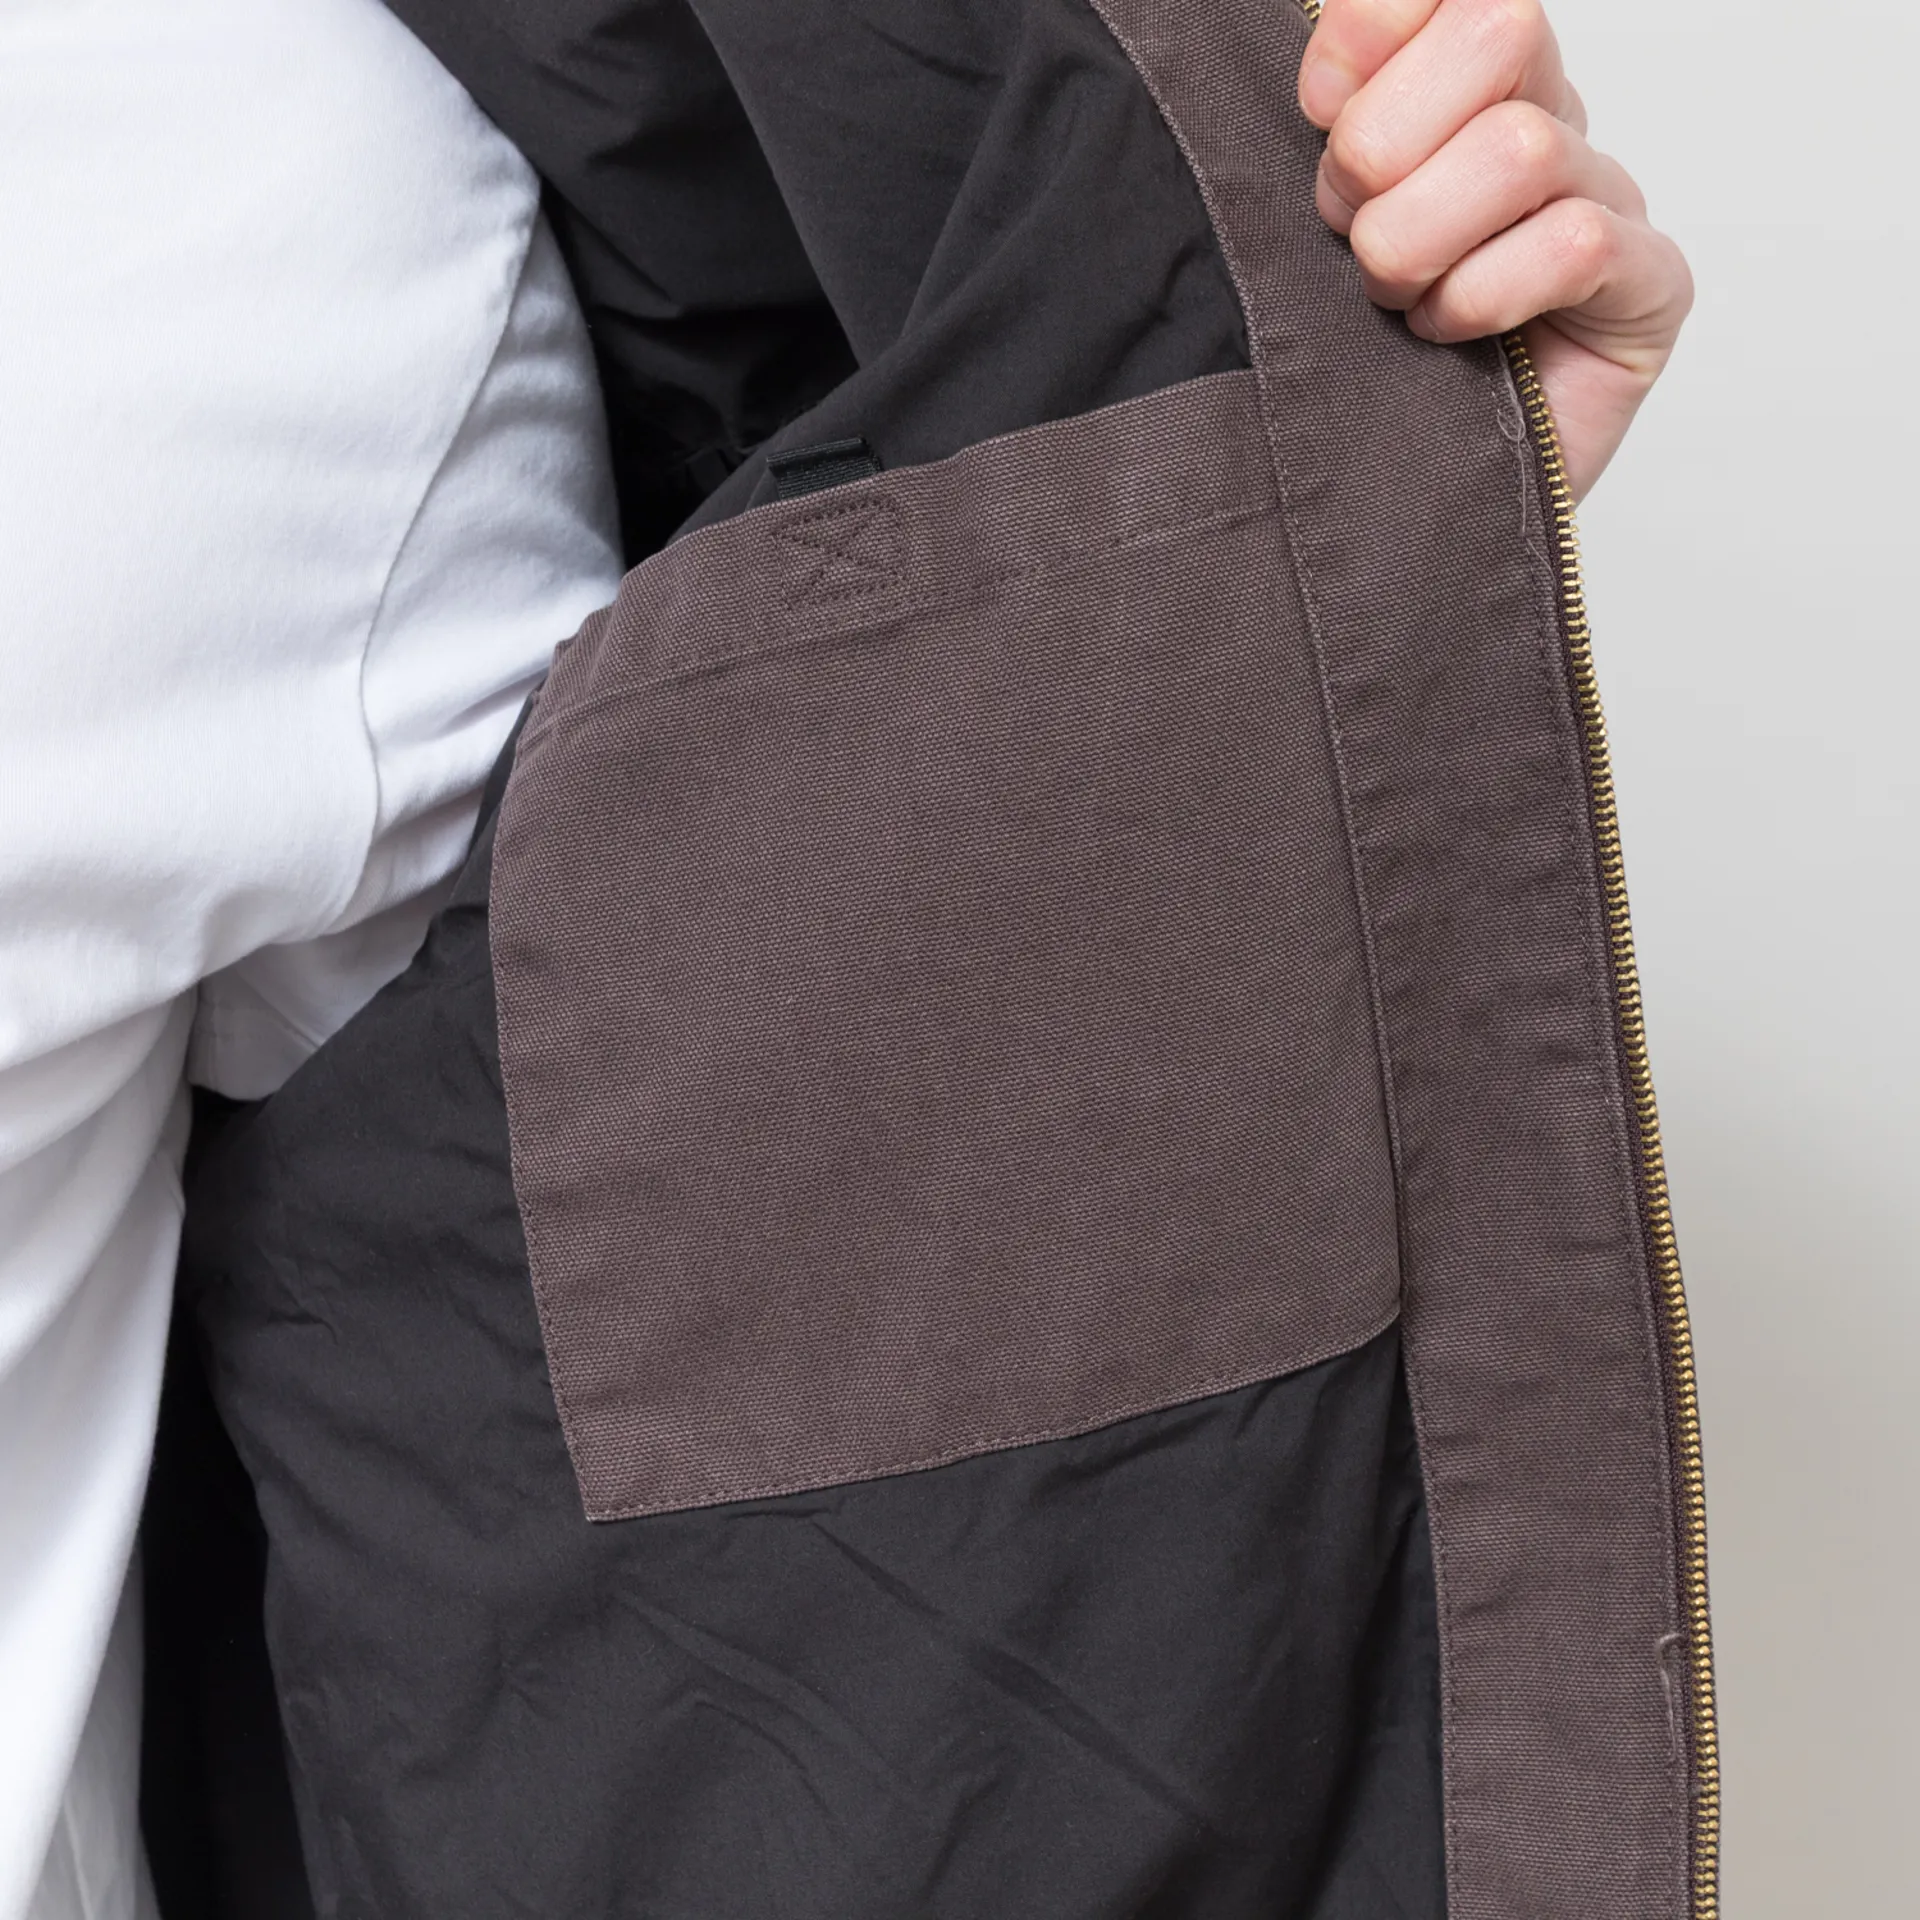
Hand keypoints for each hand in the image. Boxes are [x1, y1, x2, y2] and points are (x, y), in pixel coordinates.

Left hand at [1298, 0, 1690, 498]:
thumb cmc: (1349, 369)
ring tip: (1392, 299)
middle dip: (1385, 144)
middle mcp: (1546, 123)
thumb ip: (1324, 124)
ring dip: (1423, 237)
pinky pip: (1576, 243)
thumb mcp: (1308, 230)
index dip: (1367, 30)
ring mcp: (1607, 202)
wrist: (1391, 511)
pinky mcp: (1648, 290)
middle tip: (1348, 232)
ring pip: (1523, 146)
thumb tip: (1323, 39)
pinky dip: (1484, 296)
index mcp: (1466, 86)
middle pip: (1500, 25)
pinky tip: (1448, 340)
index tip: (1315, 111)